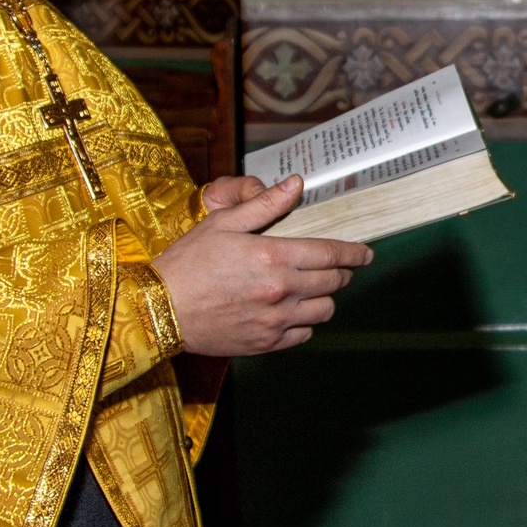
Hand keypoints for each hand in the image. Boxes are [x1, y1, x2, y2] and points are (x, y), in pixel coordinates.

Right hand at [155, 176, 373, 356]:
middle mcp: (281, 291)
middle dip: (342, 273)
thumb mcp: (223, 223)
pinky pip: (303, 334)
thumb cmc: (188, 262)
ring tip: (312, 289)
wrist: (159, 308)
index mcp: (274, 257)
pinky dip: (305, 323)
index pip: (331, 254)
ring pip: (323, 311)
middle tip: (339, 268)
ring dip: (325, 298)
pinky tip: (291, 311)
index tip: (366, 254)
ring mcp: (275, 320)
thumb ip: (265, 205)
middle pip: (333, 283)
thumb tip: (296, 184)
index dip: (355, 253)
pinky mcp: (265, 342)